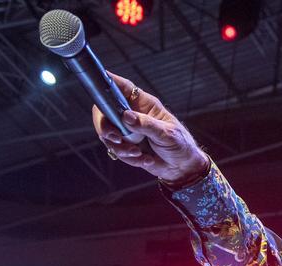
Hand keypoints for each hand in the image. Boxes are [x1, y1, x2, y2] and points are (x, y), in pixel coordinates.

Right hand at [92, 71, 209, 184]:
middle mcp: (133, 114)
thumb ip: (146, 125)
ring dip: (121, 147)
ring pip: (107, 134)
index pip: (122, 88)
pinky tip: (146, 159)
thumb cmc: (180, 145)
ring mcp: (127, 130)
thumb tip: (126, 116)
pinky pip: (116, 150)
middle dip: (105, 126)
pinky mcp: (126, 145)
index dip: (108, 82)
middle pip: (104, 111)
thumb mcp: (166, 134)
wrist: (182, 168)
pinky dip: (129, 158)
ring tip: (138, 153)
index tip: (98, 82)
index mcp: (145, 105)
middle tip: (116, 138)